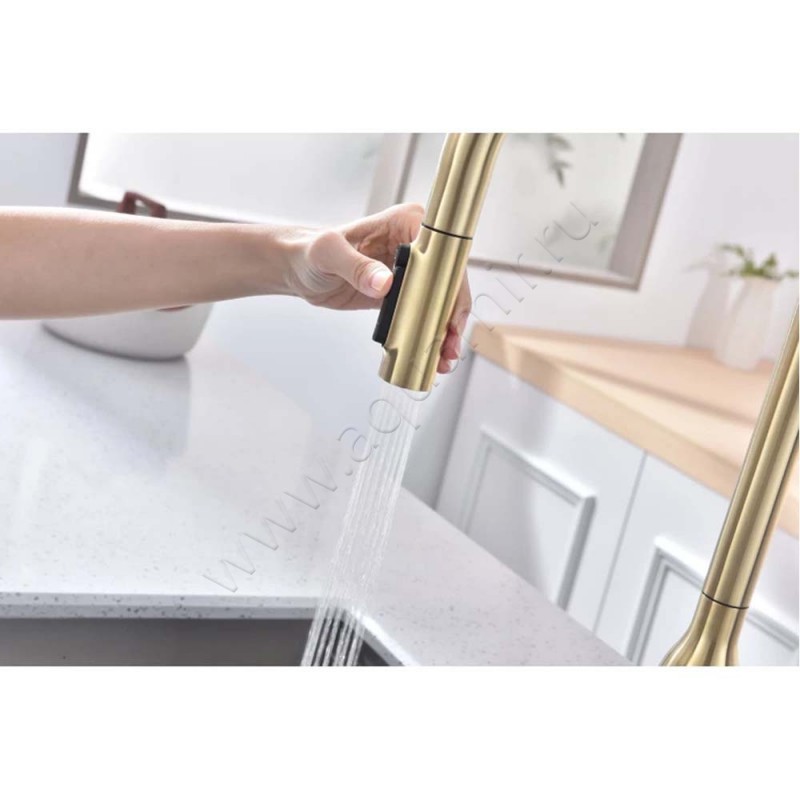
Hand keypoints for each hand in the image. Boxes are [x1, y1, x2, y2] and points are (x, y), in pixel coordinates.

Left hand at [285, 203, 470, 373]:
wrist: (298, 269)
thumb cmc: (310, 250)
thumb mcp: (329, 254)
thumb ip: (356, 266)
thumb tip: (385, 282)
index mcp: (406, 223)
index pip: (443, 252)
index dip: (451, 284)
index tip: (448, 313)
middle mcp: (415, 245)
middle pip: (449, 282)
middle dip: (453, 315)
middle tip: (449, 344)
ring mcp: (411, 271)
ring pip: (441, 301)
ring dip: (445, 331)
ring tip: (444, 358)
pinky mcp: (402, 293)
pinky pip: (423, 314)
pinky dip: (428, 334)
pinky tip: (430, 353)